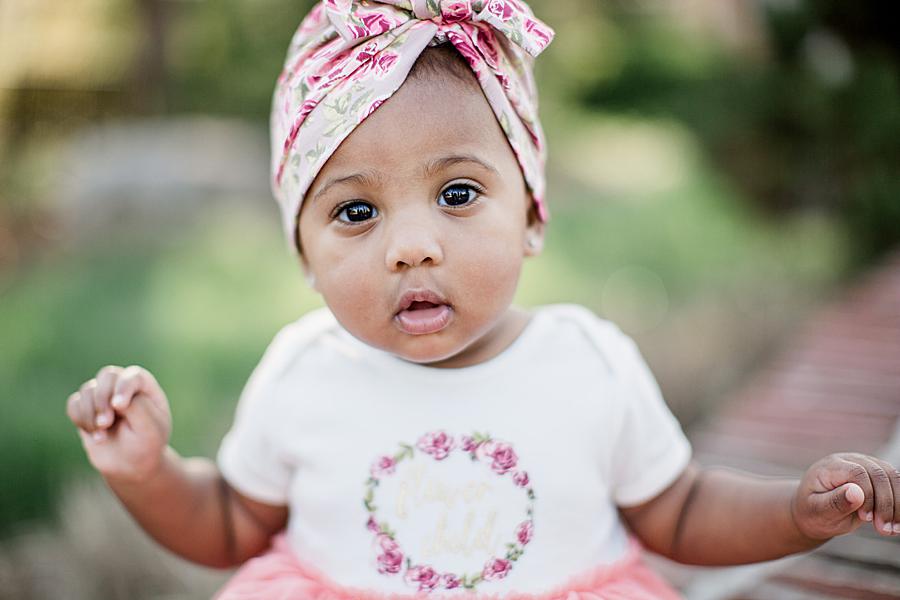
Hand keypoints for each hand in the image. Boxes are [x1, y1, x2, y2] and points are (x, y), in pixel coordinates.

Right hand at [66, 365, 171, 482]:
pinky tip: (94, 435)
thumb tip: (114, 399)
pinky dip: (79, 418)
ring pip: (88, 390)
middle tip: (105, 424)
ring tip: (101, 436)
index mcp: (146, 388)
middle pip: (107, 376)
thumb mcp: (151, 429)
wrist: (131, 465)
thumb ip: (137, 408)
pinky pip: (74, 403)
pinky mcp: (87, 408)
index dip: (123, 387)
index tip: (119, 407)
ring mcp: (104, 396)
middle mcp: (124, 386)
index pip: (133, 375)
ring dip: (90, 414)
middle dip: (103, 400)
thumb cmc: (146, 445)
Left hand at [791, 452, 899, 539]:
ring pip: (893, 477)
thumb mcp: (817, 511)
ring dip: (897, 505)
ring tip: (892, 530)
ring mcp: (865, 465)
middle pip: (879, 474)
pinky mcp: (877, 475)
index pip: (857, 472)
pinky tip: (897, 524)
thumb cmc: (813, 511)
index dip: (867, 495)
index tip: (866, 518)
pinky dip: (899, 504)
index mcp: (831, 466)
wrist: (814, 510)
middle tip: (884, 530)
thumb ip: (835, 502)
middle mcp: (850, 460)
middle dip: (886, 504)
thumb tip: (856, 493)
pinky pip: (896, 484)